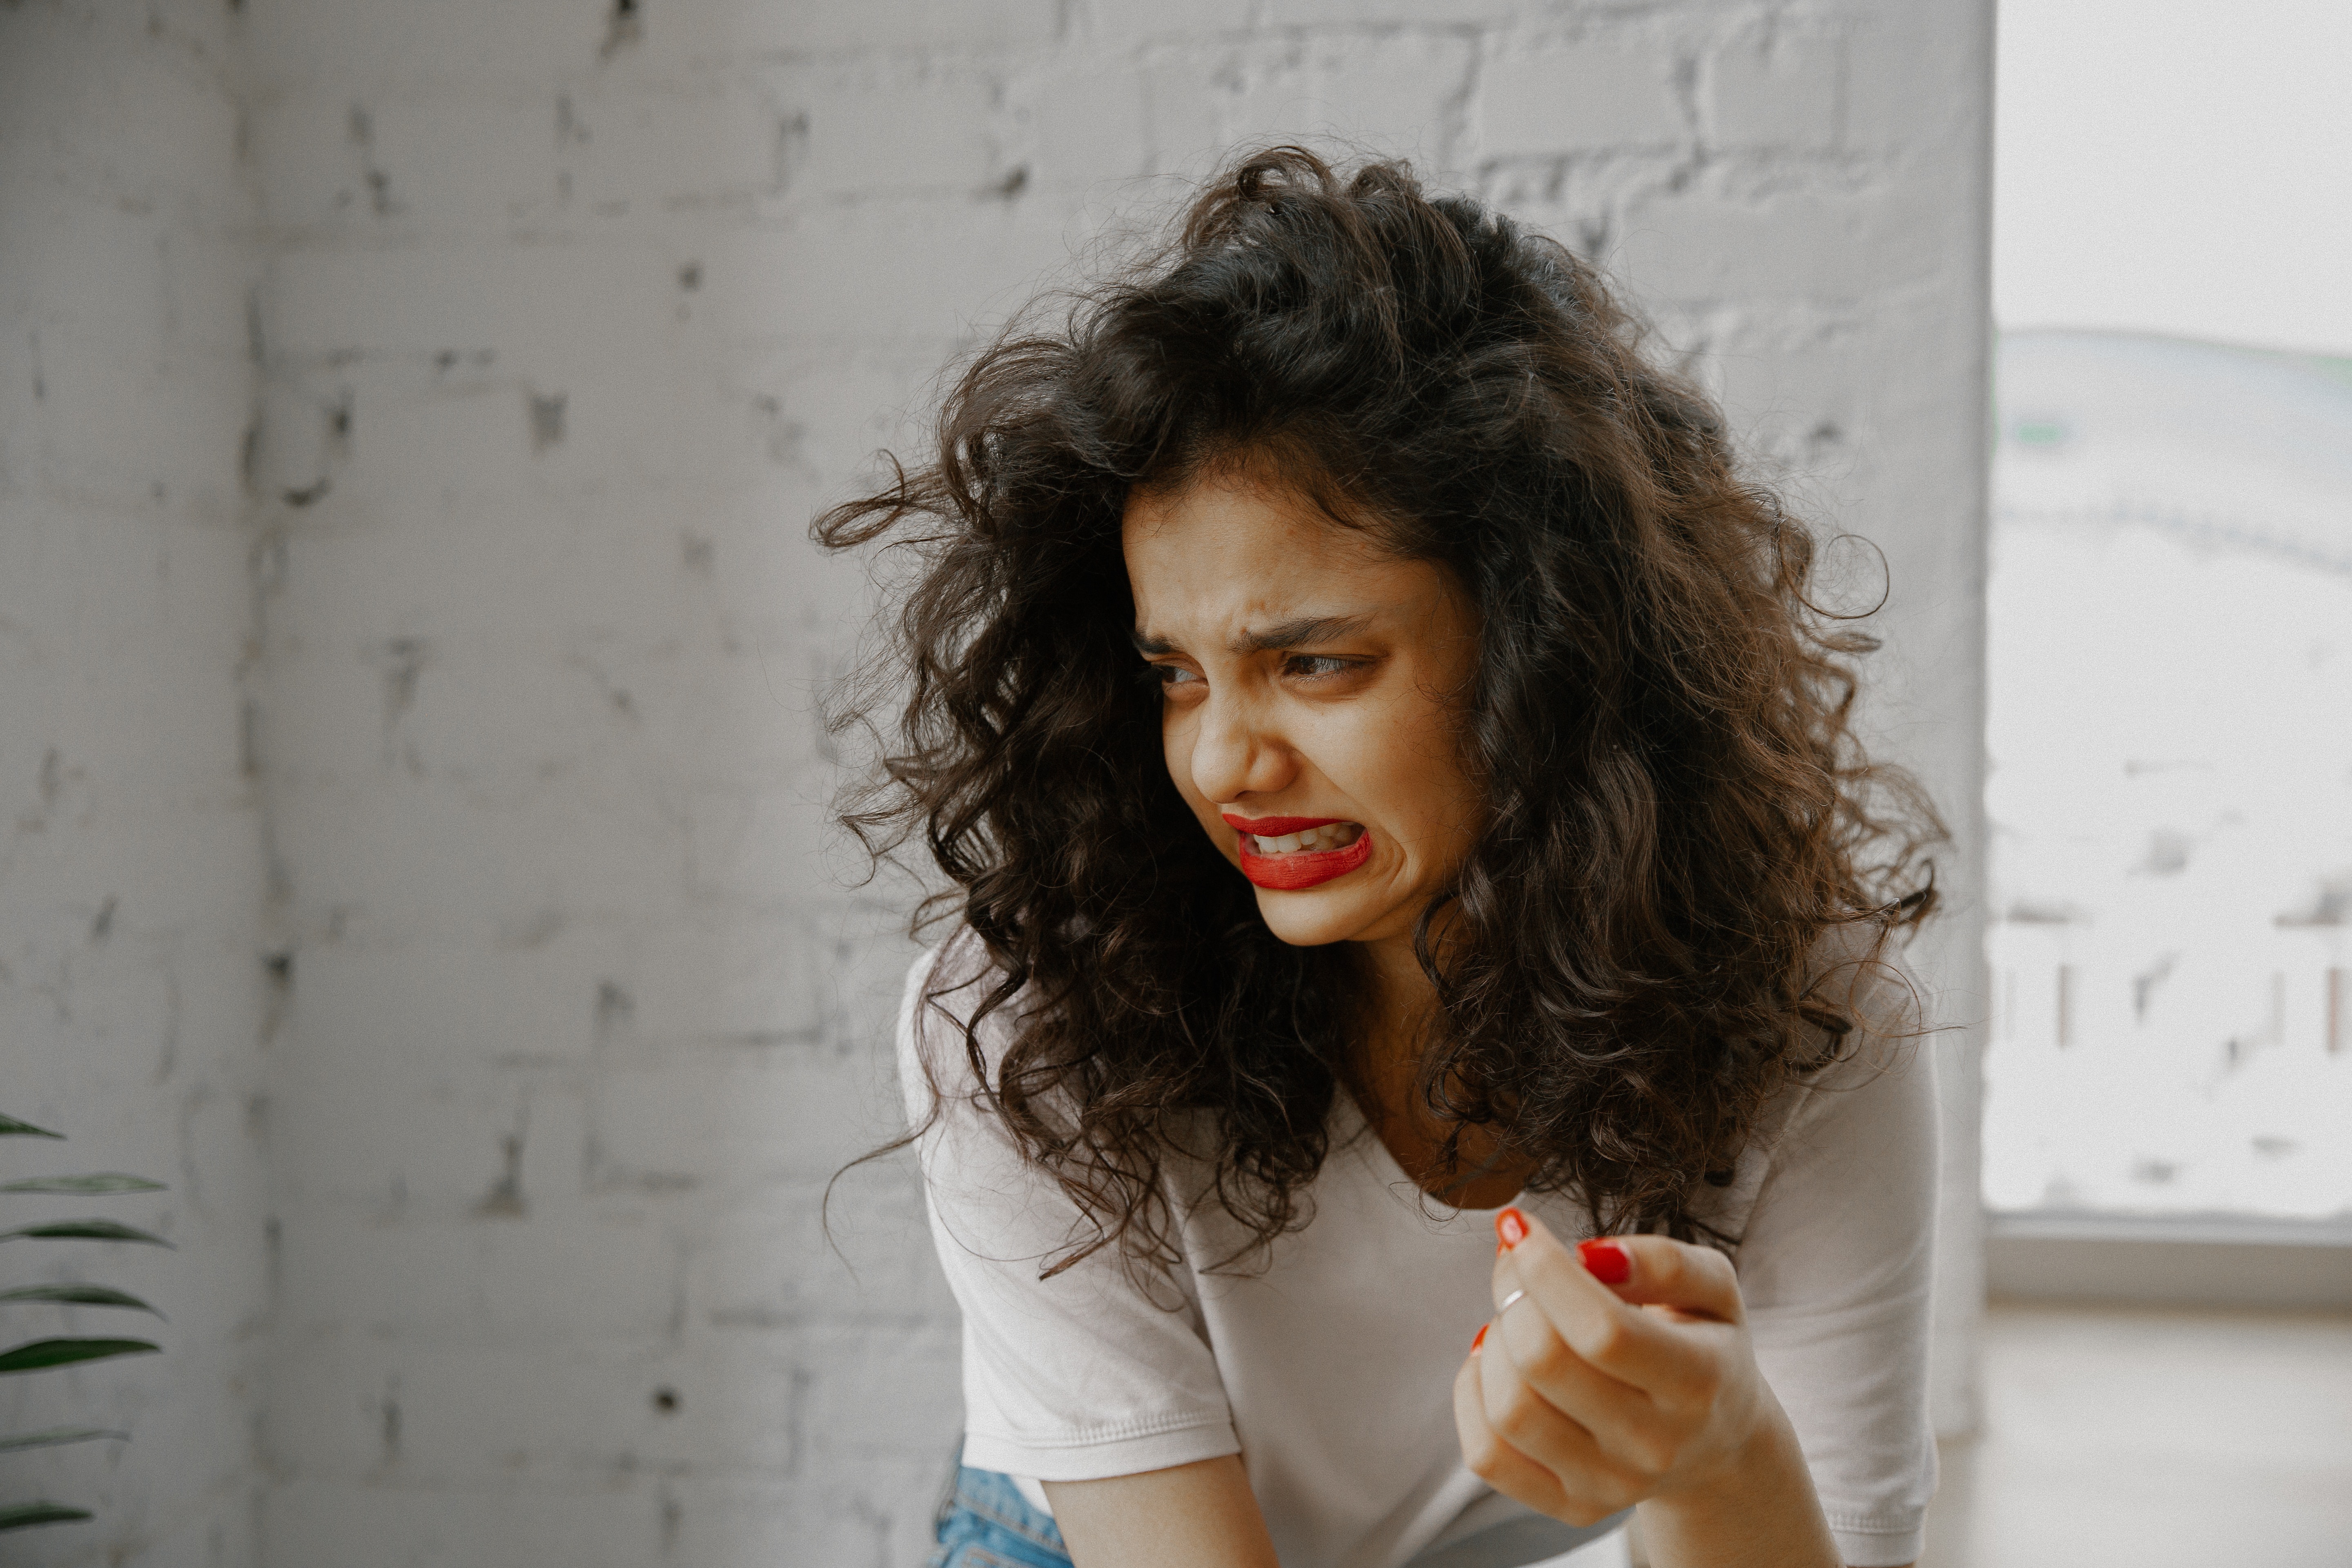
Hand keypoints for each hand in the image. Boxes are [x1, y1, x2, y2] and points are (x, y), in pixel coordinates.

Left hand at [1451, 1208, 1840, 1566]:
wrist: (1716, 1439)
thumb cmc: (1703, 1344)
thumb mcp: (1713, 1287)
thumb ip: (1665, 1260)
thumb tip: (1589, 1256)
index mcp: (1697, 1383)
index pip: (1602, 1330)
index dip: (1544, 1269)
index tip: (1519, 1227)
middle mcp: (1655, 1445)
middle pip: (1544, 1363)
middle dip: (1513, 1293)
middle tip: (1518, 1265)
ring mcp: (1610, 1485)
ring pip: (1509, 1409)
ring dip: (1495, 1342)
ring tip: (1518, 1317)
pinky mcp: (1570, 1506)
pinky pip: (1487, 1454)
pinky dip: (1474, 1395)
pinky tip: (1501, 1363)